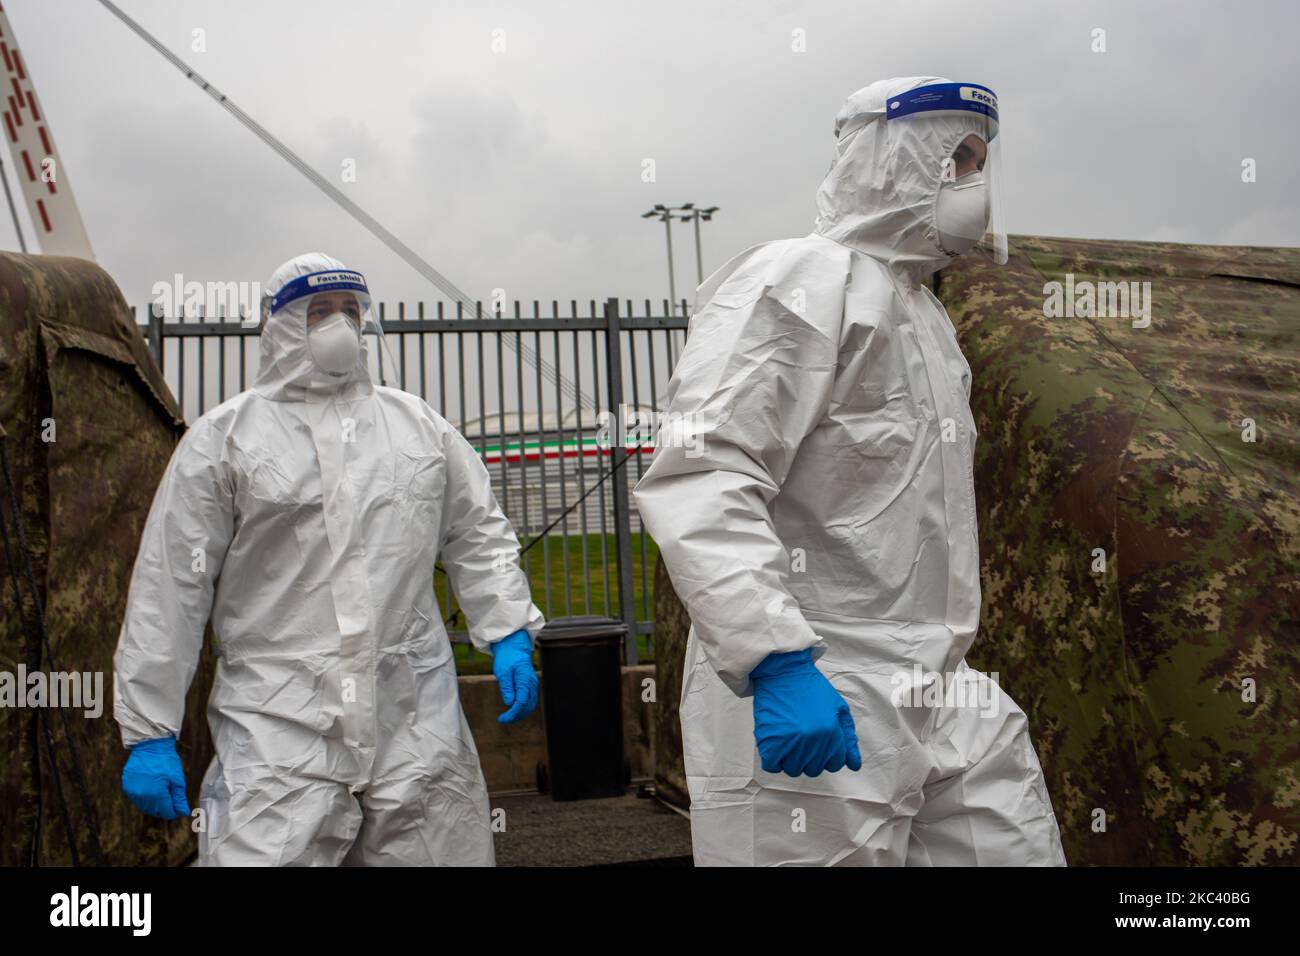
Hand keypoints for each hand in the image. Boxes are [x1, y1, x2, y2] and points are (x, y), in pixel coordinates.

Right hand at [121, 736, 190, 819]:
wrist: (150, 746)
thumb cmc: (166, 761)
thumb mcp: (177, 779)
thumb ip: (179, 798)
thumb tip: (183, 812)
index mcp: (157, 795)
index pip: (166, 813)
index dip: (174, 811)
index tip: (178, 806)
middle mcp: (143, 796)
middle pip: (155, 811)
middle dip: (164, 807)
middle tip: (171, 798)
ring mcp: (133, 792)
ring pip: (144, 806)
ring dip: (153, 803)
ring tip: (161, 791)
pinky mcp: (127, 787)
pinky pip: (136, 798)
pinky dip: (144, 797)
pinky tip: (150, 788)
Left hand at [491, 629, 538, 723]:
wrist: (514, 647)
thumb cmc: (507, 657)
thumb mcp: (503, 672)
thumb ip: (507, 687)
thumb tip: (510, 702)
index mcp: (525, 680)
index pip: (521, 702)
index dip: (512, 713)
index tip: (502, 719)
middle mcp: (532, 684)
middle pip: (527, 706)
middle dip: (515, 716)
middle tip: (503, 720)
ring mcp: (533, 685)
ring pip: (530, 705)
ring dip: (520, 714)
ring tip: (507, 717)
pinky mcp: (531, 685)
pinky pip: (530, 700)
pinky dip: (523, 708)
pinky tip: (514, 710)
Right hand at [750, 649, 861, 776]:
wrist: (783, 672)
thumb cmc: (812, 689)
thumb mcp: (839, 709)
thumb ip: (849, 739)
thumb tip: (854, 766)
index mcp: (831, 733)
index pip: (834, 764)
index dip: (827, 756)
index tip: (819, 744)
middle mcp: (813, 741)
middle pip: (813, 769)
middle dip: (809, 758)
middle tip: (802, 739)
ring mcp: (791, 742)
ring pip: (793, 770)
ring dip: (790, 759)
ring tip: (788, 740)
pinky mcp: (770, 741)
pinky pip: (772, 766)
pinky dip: (773, 760)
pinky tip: (776, 746)